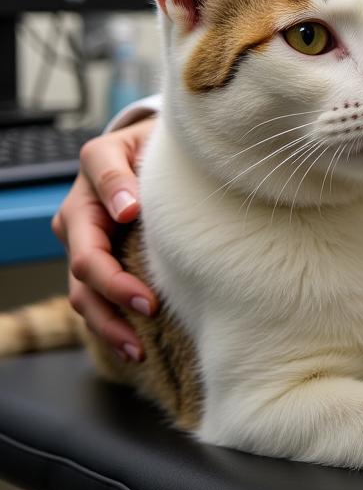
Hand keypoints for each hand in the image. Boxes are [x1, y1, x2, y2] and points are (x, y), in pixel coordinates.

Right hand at [51, 117, 157, 359]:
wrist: (154, 153)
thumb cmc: (157, 146)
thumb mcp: (147, 141)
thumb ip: (129, 168)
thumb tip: (128, 208)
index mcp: (94, 171)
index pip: (97, 196)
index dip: (113, 209)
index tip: (134, 225)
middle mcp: (79, 212)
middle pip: (85, 261)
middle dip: (115, 288)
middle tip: (150, 306)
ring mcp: (83, 242)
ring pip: (83, 292)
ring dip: (109, 323)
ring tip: (138, 347)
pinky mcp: (95, 266)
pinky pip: (94, 302)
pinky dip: (112, 327)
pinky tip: (136, 348)